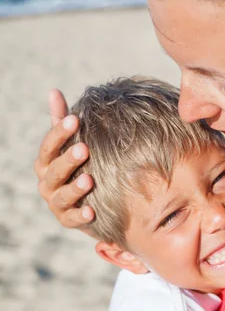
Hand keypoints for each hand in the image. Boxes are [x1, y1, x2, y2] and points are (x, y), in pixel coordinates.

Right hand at [34, 89, 94, 227]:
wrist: (89, 197)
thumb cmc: (78, 164)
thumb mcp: (70, 142)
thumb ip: (61, 120)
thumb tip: (53, 91)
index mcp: (46, 162)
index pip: (49, 146)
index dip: (59, 133)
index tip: (75, 119)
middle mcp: (47, 182)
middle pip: (54, 171)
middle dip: (68, 160)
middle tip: (85, 148)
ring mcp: (55, 202)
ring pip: (61, 196)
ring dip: (74, 188)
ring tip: (90, 180)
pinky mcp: (67, 219)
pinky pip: (71, 219)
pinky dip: (80, 216)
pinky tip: (92, 211)